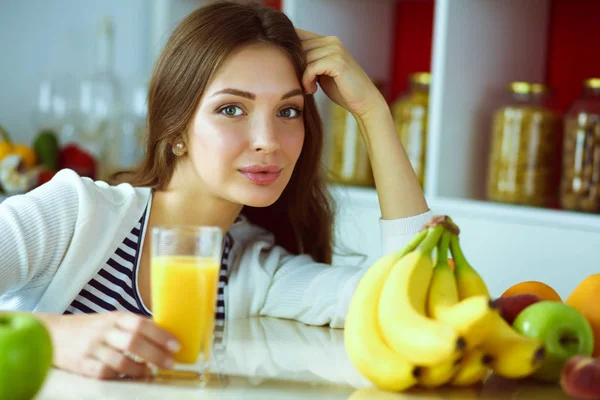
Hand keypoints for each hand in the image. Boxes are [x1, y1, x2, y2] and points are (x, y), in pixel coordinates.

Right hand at [48, 312, 179, 379]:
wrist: (53, 333)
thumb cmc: (90, 328)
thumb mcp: (111, 320)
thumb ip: (133, 327)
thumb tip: (165, 336)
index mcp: (115, 317)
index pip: (141, 323)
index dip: (160, 334)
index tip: (176, 345)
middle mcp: (104, 330)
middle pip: (133, 341)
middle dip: (156, 354)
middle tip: (170, 363)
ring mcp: (92, 347)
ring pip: (120, 360)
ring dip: (139, 369)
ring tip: (150, 372)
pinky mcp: (81, 364)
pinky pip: (103, 372)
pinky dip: (119, 376)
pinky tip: (128, 377)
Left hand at [297, 28, 384, 117]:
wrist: (363, 101)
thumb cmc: (342, 89)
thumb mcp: (321, 72)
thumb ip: (309, 62)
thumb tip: (284, 58)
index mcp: (327, 40)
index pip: (298, 36)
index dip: (289, 53)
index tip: (288, 72)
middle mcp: (331, 41)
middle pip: (298, 47)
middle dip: (294, 67)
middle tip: (299, 84)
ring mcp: (335, 49)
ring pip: (303, 58)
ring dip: (301, 76)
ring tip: (308, 88)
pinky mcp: (337, 61)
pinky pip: (310, 68)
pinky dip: (307, 81)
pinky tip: (313, 90)